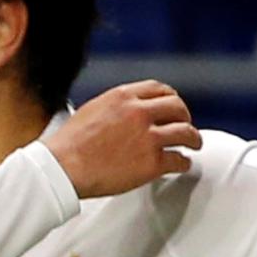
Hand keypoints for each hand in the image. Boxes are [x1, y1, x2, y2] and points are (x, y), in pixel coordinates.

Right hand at [46, 80, 201, 198]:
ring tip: (194, 145)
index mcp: (123, 96)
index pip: (159, 89)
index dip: (171, 98)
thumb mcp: (92, 110)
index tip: (173, 106)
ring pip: (185, 133)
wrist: (62, 168)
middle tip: (187, 125)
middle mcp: (139, 113)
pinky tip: (182, 165)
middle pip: (177, 107)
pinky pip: (178, 160)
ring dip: (193, 139)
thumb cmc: (69, 144)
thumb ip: (114, 108)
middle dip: (185, 116)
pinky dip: (183, 163)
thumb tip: (124, 114)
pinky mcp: (151, 163)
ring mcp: (148, 138)